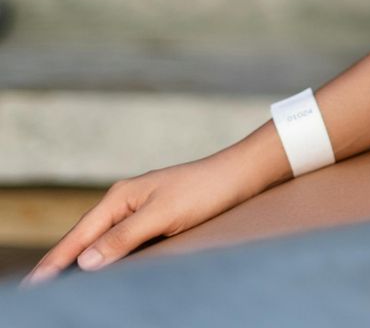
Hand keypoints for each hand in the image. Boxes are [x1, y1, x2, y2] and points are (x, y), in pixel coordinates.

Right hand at [19, 146, 270, 285]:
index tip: (32, 285)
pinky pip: (122, 242)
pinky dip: (107, 257)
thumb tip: (85, 262)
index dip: (54, 263)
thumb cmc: (205, 191)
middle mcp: (124, 202)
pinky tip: (102, 270)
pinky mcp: (155, 218)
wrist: (241, 175)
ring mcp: (139, 210)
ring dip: (83, 262)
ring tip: (60, 285)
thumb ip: (124, 238)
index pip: (78, 237)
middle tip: (36, 290)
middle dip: (60, 264)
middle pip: (84, 239)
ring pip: (102, 242)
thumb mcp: (163, 216)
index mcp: (119, 198)